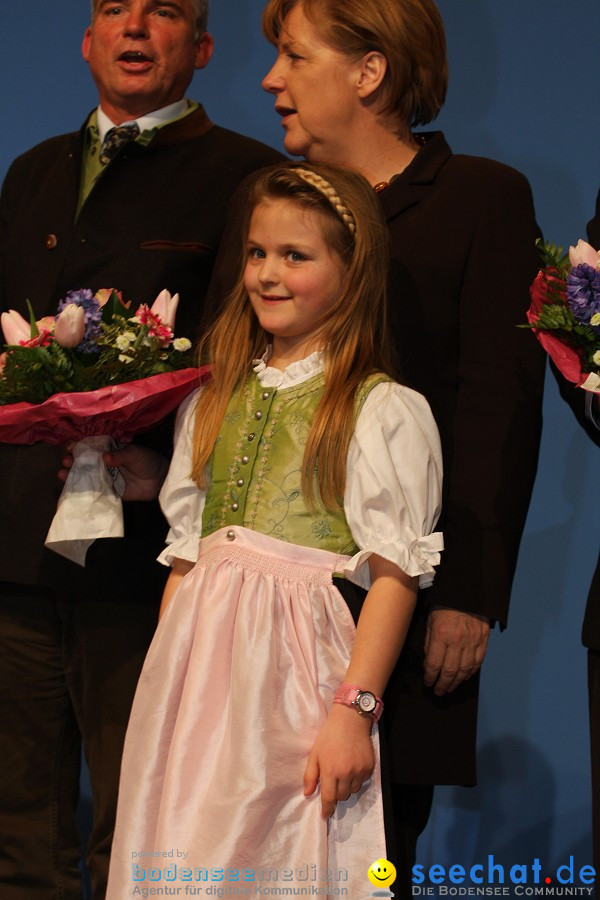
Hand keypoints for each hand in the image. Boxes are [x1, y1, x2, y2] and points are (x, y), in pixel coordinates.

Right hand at [59, 442, 168, 500]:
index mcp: (108, 449)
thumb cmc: (147, 460)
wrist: (159, 480)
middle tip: (65, 461)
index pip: (90, 446)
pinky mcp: (108, 490)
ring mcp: (105, 477)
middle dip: (72, 461)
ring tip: (62, 474)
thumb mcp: (135, 454)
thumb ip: (120, 455)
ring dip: (73, 475)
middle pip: (84, 461)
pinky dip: (83, 491)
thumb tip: (105, 457)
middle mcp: (103, 463)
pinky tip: (71, 490)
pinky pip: (94, 490)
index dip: (78, 446)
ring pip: (85, 475)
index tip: (69, 446)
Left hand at [304, 703, 373, 818]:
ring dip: (347, 787)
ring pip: (353, 790)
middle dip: (336, 794)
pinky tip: (352, 766)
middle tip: (333, 782)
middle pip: (342, 797)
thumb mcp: (315, 753)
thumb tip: (307, 794)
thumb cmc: (329, 736)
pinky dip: (357, 779)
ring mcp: (359, 771)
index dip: (327, 809)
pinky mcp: (369, 767)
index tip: (325, 815)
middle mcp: (346, 773)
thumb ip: (310, 775)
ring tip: (343, 772)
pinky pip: (362, 781)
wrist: (350, 720)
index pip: (329, 798)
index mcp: (330, 771)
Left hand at [423, 608, 489, 695]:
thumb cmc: (444, 606)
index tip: (428, 683)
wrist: (466, 592)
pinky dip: (471, 672)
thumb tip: (428, 663)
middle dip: (443, 684)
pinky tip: (464, 677)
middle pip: (449, 670)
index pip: (434, 663)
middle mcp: (457, 640)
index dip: (430, 677)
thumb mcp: (430, 620)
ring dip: (456, 682)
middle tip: (438, 692)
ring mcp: (472, 640)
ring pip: (464, 669)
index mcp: (440, 634)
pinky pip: (478, 661)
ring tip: (450, 688)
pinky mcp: (483, 639)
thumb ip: (429, 642)